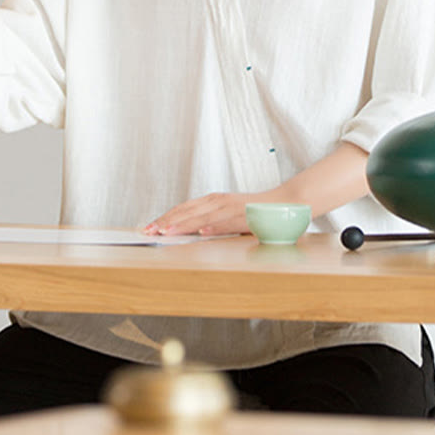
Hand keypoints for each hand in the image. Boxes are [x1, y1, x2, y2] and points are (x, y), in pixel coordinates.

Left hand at [142, 192, 257, 236]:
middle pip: (187, 211)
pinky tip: (202, 233)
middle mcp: (218, 202)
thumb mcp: (227, 214)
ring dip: (183, 225)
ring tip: (166, 231)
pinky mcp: (245, 216)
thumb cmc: (255, 211)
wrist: (285, 202)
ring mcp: (231, 208)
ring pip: (202, 217)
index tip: (149, 227)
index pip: (183, 208)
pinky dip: (213, 227)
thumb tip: (191, 233)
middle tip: (148, 231)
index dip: (165, 217)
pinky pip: (227, 222)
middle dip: (166, 221)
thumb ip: (210, 221)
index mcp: (212, 201)